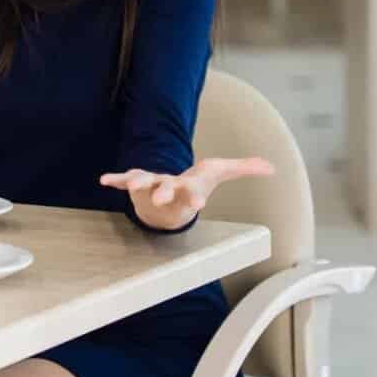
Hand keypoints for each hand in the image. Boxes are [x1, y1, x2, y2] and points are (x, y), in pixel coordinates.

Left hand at [100, 157, 274, 230]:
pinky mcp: (135, 183)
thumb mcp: (219, 174)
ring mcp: (151, 188)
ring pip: (144, 185)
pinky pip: (124, 180)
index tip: (199, 204)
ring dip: (137, 185)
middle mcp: (169, 191)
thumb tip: (272, 167)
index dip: (195, 199)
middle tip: (162, 198)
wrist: (166, 210)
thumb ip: (244, 168)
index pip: (194, 196)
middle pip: (167, 192)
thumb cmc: (194, 187)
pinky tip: (103, 180)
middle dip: (165, 194)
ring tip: (130, 186)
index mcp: (189, 191)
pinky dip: (115, 180)